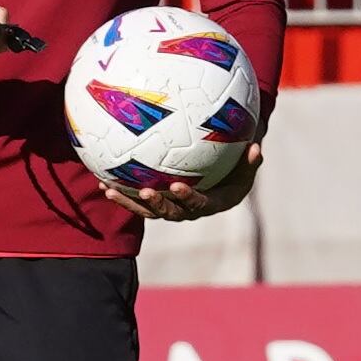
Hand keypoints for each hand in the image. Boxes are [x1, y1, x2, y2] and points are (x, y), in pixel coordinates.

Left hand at [103, 143, 262, 222]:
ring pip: (147, 209)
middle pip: (169, 212)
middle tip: (144, 191)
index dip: (187, 198)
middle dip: (155, 204)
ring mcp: (172, 206)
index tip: (177, 186)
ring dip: (128, 201)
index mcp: (211, 203)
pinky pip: (137, 199)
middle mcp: (189, 210)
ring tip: (110, 190)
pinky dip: (121, 191)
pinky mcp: (157, 201)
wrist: (225, 175)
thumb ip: (251, 160)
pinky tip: (103, 180)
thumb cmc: (239, 165)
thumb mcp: (249, 164)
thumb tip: (257, 148)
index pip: (198, 204)